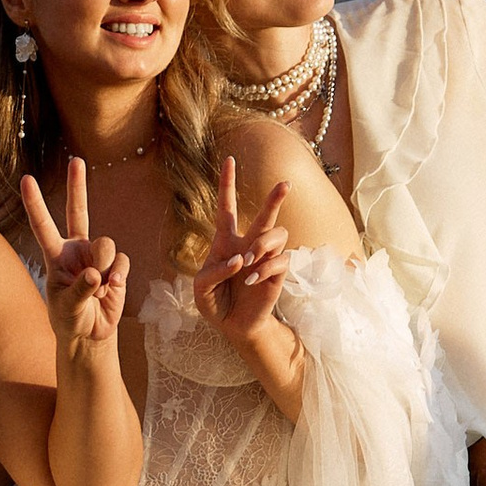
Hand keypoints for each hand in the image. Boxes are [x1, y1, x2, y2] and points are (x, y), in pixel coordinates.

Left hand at [22, 159, 130, 359]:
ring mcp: (98, 256)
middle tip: (76, 160)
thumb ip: (80, 289)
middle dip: (77, 185)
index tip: (26, 179)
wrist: (90, 334)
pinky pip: (121, 262)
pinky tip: (111, 291)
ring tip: (98, 290)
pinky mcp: (117, 267)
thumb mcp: (67, 307)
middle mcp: (76, 249)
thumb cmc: (69, 318)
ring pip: (106, 244)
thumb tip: (96, 273)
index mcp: (56, 255)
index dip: (35, 203)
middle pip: (78, 211)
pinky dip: (117, 278)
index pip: (43, 225)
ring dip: (105, 266)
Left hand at [195, 155, 290, 339]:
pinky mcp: (277, 274)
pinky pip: (281, 260)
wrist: (233, 326)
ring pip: (277, 234)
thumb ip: (213, 271)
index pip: (227, 207)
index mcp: (226, 242)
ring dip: (263, 243)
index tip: (229, 159)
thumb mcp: (201, 288)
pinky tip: (252, 280)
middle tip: (285, 184)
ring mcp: (266, 258)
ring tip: (250, 260)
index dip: (227, 183)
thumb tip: (240, 260)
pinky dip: (266, 267)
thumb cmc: (215, 302)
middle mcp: (248, 245)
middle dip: (275, 198)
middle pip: (266, 215)